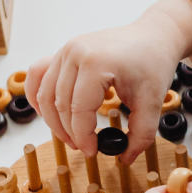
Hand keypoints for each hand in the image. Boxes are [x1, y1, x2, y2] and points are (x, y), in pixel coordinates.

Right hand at [26, 0, 191, 162]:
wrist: (154, 35)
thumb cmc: (154, 63)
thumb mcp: (152, 102)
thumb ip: (141, 134)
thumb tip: (124, 157)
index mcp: (96, 63)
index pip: (79, 110)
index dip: (83, 136)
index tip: (92, 151)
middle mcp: (75, 53)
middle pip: (59, 104)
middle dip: (69, 132)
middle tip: (83, 147)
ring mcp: (66, 49)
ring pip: (45, 94)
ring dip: (53, 120)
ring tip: (70, 136)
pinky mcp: (63, 51)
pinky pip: (38, 75)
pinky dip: (37, 96)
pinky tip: (47, 114)